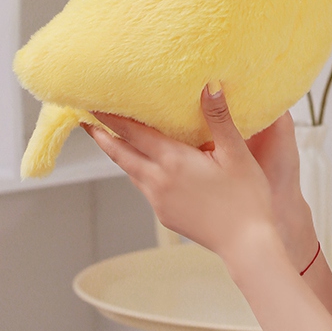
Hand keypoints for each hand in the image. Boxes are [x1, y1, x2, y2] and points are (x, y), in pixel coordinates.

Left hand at [83, 86, 301, 266]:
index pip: (133, 133)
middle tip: (85, 119)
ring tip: (112, 139)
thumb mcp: (236, 152)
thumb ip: (219, 118)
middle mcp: (158, 181)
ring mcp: (159, 201)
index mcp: (173, 162)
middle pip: (121, 154)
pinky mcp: (166, 216)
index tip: (94, 103)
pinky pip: (145, 187)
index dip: (111, 117)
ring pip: (131, 172)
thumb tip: (210, 86)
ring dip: (119, 154)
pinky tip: (149, 166)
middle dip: (102, 136)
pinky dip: (138, 171)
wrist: (246, 244)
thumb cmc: (246, 197)